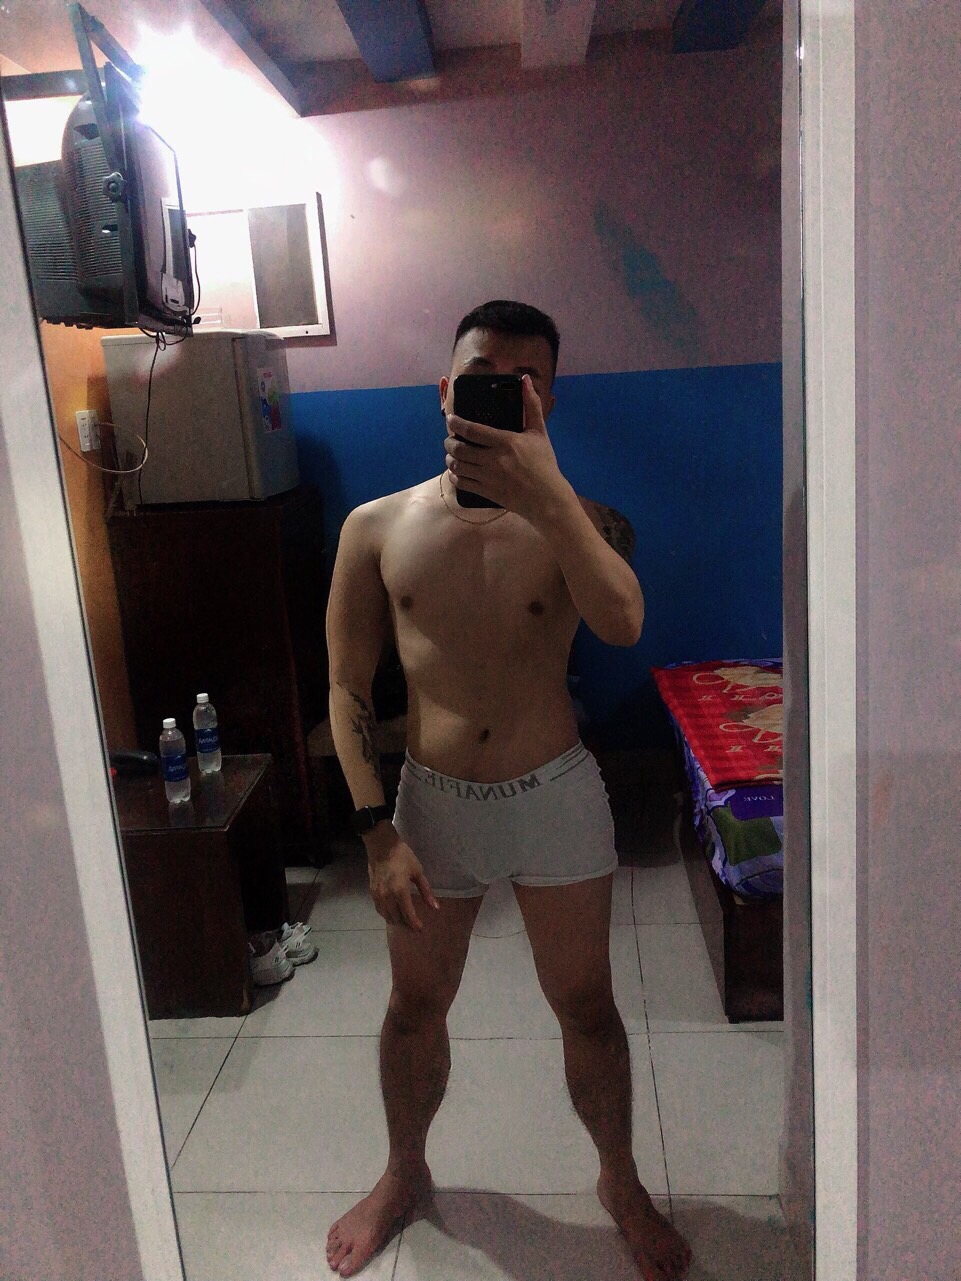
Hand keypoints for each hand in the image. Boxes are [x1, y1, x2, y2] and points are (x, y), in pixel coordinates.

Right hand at [365, 825, 439, 929]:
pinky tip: (393, 913)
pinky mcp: (372, 893)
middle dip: (406, 925)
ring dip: (396, 921)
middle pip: (397, 919)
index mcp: (400, 891)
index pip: (408, 915)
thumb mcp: (418, 872)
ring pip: (387, 916)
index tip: (421, 929)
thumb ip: (426, 892)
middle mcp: (388, 897)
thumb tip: (435, 908)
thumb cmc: (403, 856)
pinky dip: (387, 915)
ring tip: (405, 922)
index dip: (415, 925)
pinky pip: (380, 910)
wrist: (381, 846)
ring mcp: (378, 896)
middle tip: (414, 927)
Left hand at [445, 375, 572, 524]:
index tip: (450, 419)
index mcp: (505, 441)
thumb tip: (525, 380)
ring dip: (450, 459)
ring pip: (458, 466)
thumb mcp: (539, 432)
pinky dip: (455, 477)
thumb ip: (531, 405)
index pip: (472, 430)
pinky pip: (462, 484)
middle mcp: (493, 459)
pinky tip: (457, 473)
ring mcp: (488, 477)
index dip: (456, 423)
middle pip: (459, 449)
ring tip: (452, 455)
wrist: (547, 497)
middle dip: (449, 442)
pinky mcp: (486, 492)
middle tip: (450, 440)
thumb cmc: (544, 463)